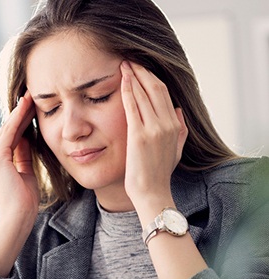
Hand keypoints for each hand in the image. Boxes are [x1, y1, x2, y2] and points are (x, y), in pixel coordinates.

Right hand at [0, 91, 38, 223]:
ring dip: (20, 112)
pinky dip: (18, 119)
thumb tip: (27, 138)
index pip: (11, 138)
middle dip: (20, 113)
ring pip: (8, 130)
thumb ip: (23, 155)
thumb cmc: (24, 201)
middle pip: (8, 131)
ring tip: (30, 96)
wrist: (18, 217)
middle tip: (31, 96)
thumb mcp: (26, 172)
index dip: (21, 122)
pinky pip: (9, 134)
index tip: (32, 108)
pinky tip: (26, 107)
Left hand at [120, 61, 187, 208]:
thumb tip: (179, 110)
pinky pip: (133, 106)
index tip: (141, 68)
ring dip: (133, 76)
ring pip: (145, 94)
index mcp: (175, 125)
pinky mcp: (139, 136)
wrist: (152, 193)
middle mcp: (167, 124)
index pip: (164, 93)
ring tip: (123, 64)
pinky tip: (122, 80)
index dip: (152, 77)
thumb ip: (180, 129)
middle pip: (155, 88)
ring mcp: (154, 129)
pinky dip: (128, 90)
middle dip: (142, 71)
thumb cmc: (160, 174)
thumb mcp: (176, 150)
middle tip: (130, 60)